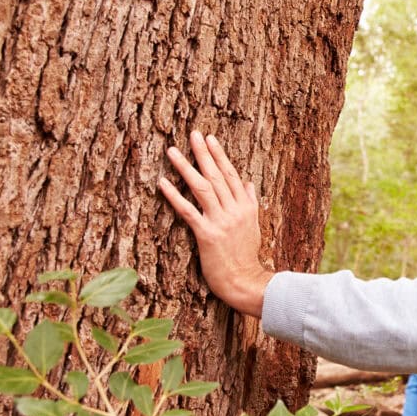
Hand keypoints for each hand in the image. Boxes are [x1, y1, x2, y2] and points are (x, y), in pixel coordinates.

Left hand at [158, 130, 271, 316]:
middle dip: (203, 153)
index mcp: (246, 207)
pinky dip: (174, 196)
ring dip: (186, 168)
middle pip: (216, 176)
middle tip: (192, 134)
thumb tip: (248, 183)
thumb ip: (250, 202)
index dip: (219, 155)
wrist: (245, 281)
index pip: (231, 175)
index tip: (209, 139)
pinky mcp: (207, 235)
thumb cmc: (246, 256)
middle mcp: (234, 210)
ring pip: (202, 188)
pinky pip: (188, 211)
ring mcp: (221, 222)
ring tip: (172, 151)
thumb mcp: (254, 226)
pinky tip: (162, 183)